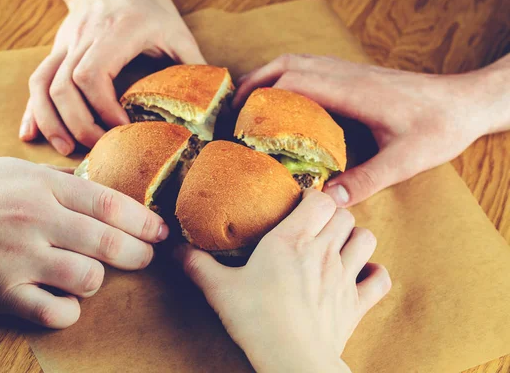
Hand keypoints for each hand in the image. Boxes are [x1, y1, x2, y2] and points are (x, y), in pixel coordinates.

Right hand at [0, 158, 167, 327]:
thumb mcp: (10, 170)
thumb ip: (55, 177)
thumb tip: (93, 180)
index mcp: (41, 186)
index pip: (109, 202)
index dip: (144, 219)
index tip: (161, 230)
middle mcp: (35, 219)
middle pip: (108, 241)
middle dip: (138, 253)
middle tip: (145, 257)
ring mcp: (19, 258)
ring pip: (88, 278)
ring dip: (98, 281)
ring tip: (89, 276)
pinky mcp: (1, 293)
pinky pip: (55, 312)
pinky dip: (68, 311)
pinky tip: (63, 301)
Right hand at [20, 0, 204, 154]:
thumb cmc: (146, 5)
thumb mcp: (176, 29)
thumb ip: (192, 65)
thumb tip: (211, 106)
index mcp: (117, 32)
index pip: (93, 74)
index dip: (103, 108)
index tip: (121, 128)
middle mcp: (85, 38)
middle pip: (65, 86)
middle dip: (79, 123)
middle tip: (98, 148)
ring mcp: (66, 45)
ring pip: (43, 85)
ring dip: (52, 121)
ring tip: (66, 148)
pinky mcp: (56, 51)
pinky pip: (36, 81)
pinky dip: (32, 110)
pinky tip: (30, 133)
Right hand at [175, 190, 390, 371]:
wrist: (292, 361)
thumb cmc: (255, 321)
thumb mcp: (219, 290)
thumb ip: (197, 265)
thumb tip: (175, 249)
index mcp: (291, 240)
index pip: (319, 199)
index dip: (313, 197)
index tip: (299, 204)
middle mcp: (323, 252)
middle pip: (344, 214)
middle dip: (332, 215)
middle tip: (315, 226)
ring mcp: (344, 277)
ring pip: (366, 238)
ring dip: (355, 237)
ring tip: (338, 245)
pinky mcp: (357, 303)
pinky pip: (379, 279)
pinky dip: (374, 273)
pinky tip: (361, 275)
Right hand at [234, 54, 509, 205]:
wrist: (465, 103)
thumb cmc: (438, 128)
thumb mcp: (404, 161)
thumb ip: (365, 180)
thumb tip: (326, 201)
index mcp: (352, 92)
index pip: (293, 82)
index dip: (261, 98)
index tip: (240, 119)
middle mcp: (346, 75)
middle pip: (287, 64)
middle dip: (255, 82)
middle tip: (233, 109)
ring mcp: (350, 71)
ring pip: (297, 61)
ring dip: (269, 75)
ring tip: (248, 102)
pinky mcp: (355, 76)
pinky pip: (311, 67)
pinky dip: (287, 77)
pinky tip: (284, 102)